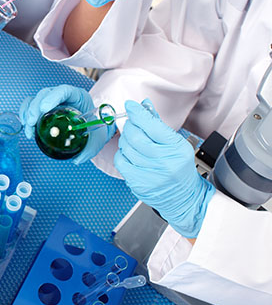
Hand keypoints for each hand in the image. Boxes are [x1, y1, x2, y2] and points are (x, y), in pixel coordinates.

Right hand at [19, 85, 114, 163]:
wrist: (93, 129)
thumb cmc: (95, 130)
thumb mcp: (96, 140)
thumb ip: (88, 149)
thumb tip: (76, 159)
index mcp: (78, 96)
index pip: (64, 90)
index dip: (53, 97)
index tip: (44, 109)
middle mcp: (63, 96)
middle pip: (45, 94)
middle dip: (35, 107)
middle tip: (31, 123)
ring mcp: (52, 101)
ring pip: (35, 99)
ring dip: (28, 112)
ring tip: (28, 128)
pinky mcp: (43, 109)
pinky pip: (31, 107)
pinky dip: (25, 115)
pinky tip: (26, 126)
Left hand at [115, 99, 214, 237]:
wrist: (184, 197)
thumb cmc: (179, 168)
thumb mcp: (176, 144)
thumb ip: (158, 124)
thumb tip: (144, 106)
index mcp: (176, 148)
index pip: (152, 126)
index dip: (138, 113)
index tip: (130, 106)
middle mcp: (163, 162)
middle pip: (136, 136)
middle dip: (130, 126)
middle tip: (131, 124)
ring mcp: (150, 174)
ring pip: (126, 148)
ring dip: (125, 140)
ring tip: (132, 140)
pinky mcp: (138, 183)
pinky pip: (121, 161)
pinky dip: (122, 154)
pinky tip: (130, 154)